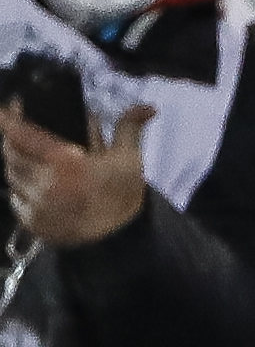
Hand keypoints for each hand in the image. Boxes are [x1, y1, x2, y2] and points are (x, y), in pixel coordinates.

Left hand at [3, 99, 151, 248]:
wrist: (121, 239)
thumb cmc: (123, 195)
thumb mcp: (129, 158)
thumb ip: (129, 127)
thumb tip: (148, 107)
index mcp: (66, 163)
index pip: (20, 134)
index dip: (9, 119)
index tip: (8, 108)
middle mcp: (44, 182)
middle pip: (10, 152)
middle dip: (13, 140)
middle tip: (22, 133)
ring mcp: (35, 204)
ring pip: (11, 175)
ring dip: (18, 165)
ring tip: (35, 162)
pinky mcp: (30, 221)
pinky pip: (15, 197)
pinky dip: (21, 189)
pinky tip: (38, 186)